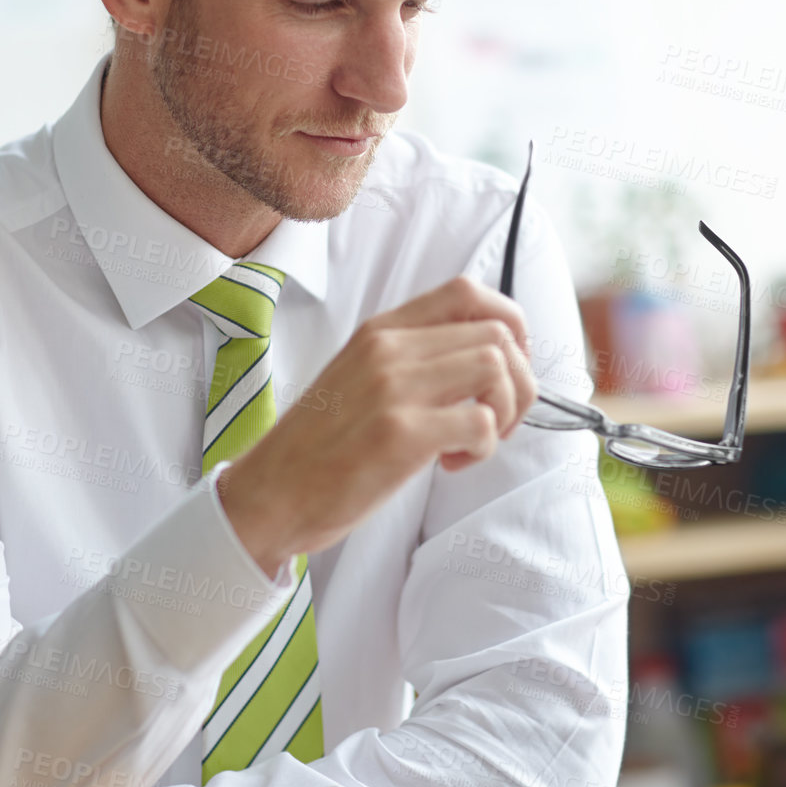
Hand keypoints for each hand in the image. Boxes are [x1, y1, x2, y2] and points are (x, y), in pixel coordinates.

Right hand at [218, 275, 536, 576]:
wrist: (268, 495)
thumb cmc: (321, 447)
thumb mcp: (360, 377)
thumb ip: (411, 359)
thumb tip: (486, 359)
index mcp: (381, 331)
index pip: (468, 292)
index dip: (509, 324)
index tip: (506, 369)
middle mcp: (389, 348)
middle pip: (498, 334)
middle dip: (517, 383)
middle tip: (493, 422)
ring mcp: (393, 388)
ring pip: (496, 368)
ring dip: (503, 413)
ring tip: (472, 443)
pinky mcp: (399, 434)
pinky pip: (480, 422)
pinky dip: (483, 447)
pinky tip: (450, 463)